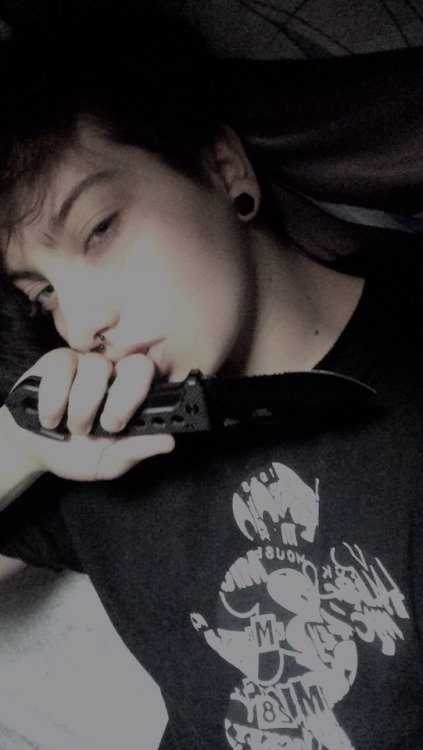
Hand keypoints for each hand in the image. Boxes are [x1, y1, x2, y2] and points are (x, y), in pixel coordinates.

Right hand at [1, 347, 174, 480]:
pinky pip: (62, 368)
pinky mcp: (58, 361)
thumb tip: (168, 442)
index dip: (142, 396)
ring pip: (97, 367)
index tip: (121, 425)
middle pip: (137, 365)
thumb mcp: (107, 462)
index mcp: (132, 397)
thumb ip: (135, 451)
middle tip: (106, 427)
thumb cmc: (74, 453)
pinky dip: (53, 399)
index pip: (154, 380)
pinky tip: (49, 417)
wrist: (32, 449)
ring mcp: (88, 364)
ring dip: (82, 407)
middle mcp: (116, 375)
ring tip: (72, 428)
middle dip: (122, 400)